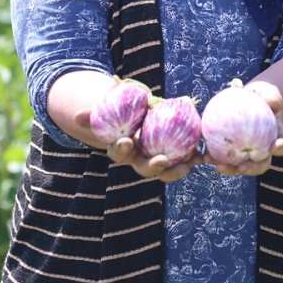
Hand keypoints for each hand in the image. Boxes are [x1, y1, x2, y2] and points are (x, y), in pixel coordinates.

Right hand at [74, 107, 201, 182]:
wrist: (140, 117)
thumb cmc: (122, 112)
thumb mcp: (109, 110)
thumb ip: (95, 114)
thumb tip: (78, 115)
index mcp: (124, 150)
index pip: (121, 153)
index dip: (123, 150)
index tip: (127, 141)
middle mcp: (140, 160)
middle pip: (146, 168)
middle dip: (154, 167)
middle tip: (162, 161)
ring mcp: (158, 160)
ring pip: (167, 171)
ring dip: (176, 171)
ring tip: (188, 165)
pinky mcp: (175, 156)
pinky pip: (184, 160)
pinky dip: (193, 158)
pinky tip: (204, 155)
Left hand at [205, 81, 282, 176]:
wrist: (247, 101)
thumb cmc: (259, 96)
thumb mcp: (267, 92)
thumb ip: (271, 96)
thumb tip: (273, 102)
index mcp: (277, 137)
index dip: (281, 148)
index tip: (275, 146)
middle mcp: (264, 151)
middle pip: (261, 165)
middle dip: (252, 168)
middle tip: (242, 166)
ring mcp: (247, 155)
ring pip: (241, 167)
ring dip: (231, 169)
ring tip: (218, 167)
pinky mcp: (231, 155)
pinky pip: (223, 158)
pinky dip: (215, 158)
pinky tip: (203, 156)